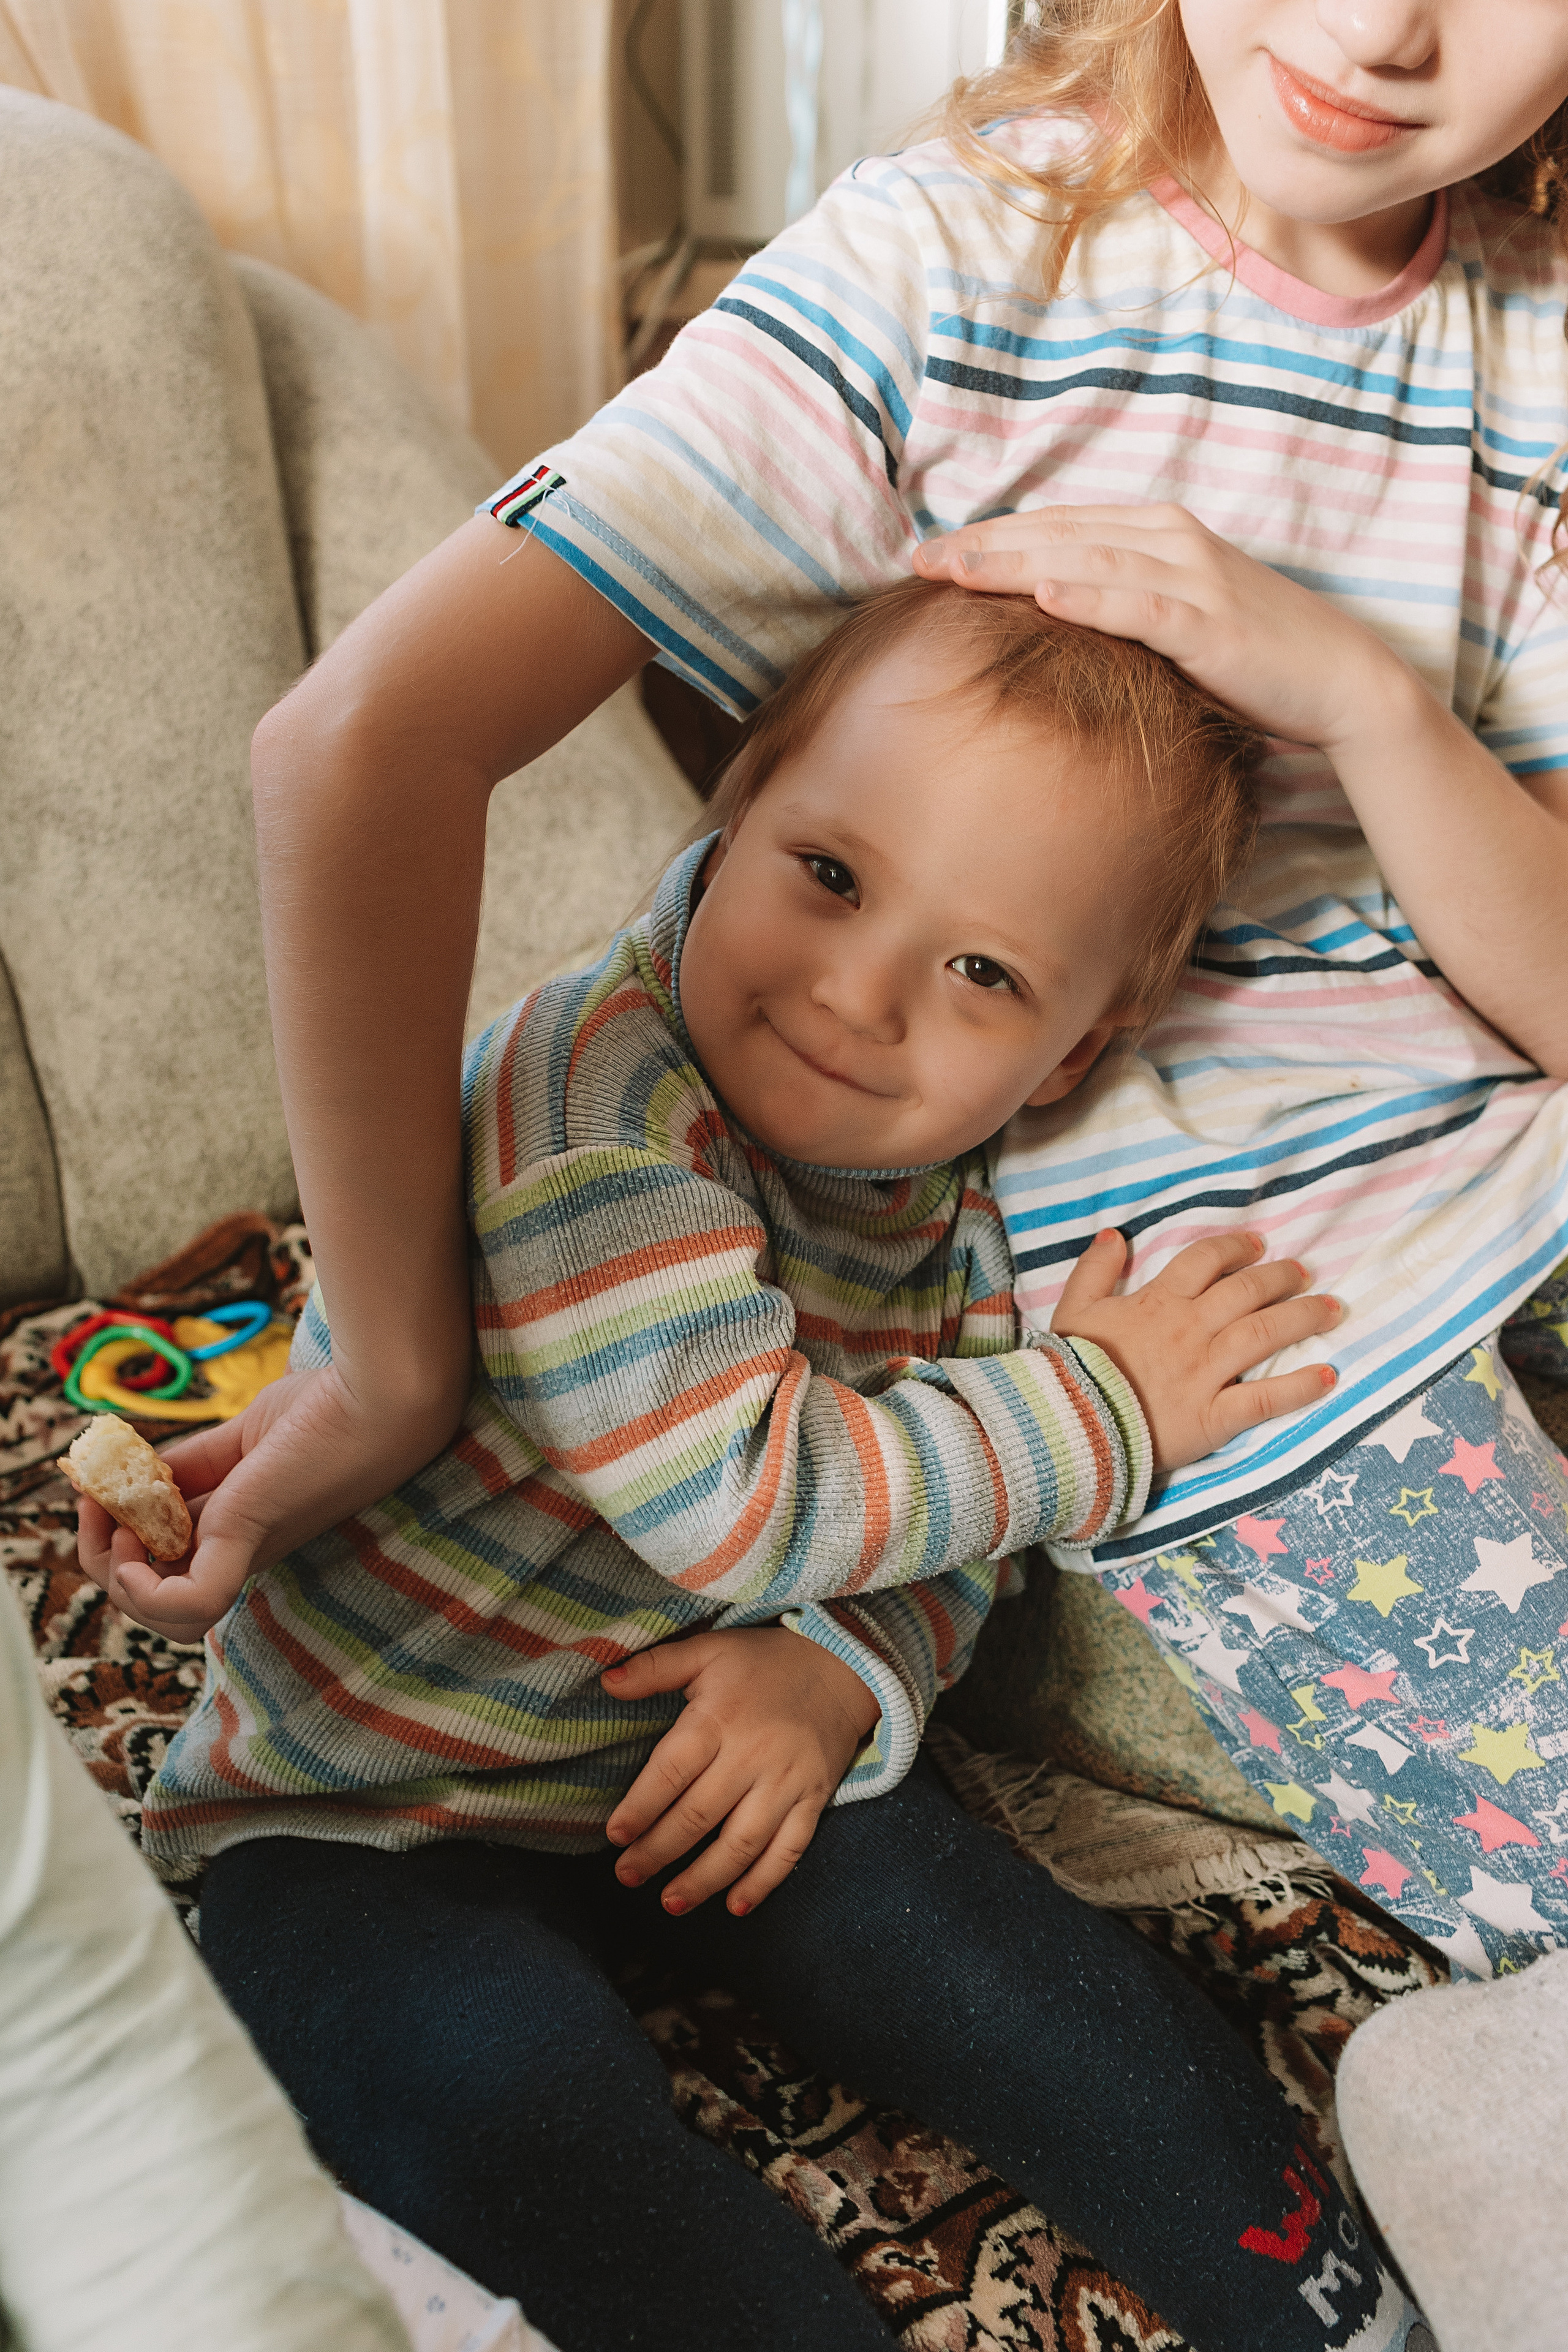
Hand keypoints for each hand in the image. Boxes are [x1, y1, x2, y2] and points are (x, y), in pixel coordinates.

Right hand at [74, 1359, 466, 1640]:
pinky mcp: (248, 1542)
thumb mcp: (243, 1434)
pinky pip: (190, 1607)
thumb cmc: (332, 1404)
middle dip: (101, 1556)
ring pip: (165, 1615)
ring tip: (109, 1523)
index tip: (97, 1485)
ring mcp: (247, 1552)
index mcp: (242, 1531)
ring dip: (116, 1575)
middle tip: (92, 1503)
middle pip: (156, 1594)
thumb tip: (138, 1470)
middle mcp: (244, 1553)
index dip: (117, 1531)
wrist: (382, 1390)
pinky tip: (129, 1547)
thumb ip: (193, 1461)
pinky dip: (145, 1593)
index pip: (167, 1558)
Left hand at [600, 1626, 880, 1916]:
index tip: (615, 1836)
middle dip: (658, 1851)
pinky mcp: (814, 1799)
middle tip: (628, 1875)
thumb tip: (606, 1682)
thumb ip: (656, 1667)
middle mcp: (752, 1755)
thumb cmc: (764, 1662)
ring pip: (741, 1843)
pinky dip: (763, 1882)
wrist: (841, 1665)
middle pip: (698, 1816)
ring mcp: (787, 1782)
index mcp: (719, 1719)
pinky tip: (736, 1905)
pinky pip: (789, 1849)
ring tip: (670, 1901)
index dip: (640, 1808)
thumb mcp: (709, 1650)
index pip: (671, 1772)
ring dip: (703, 1879)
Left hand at [912, 503, 1405, 757]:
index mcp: (1158, 532)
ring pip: (1087, 560)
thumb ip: (1120, 604)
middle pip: (1059, 534)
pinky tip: (1044, 595)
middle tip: (919, 560)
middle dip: (985, 546)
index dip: (991, 536)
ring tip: (957, 571)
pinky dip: (1091, 597)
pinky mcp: (1209, 623)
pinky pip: (1139, 606)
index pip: (1058, 526)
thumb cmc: (1251, 656)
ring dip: (1016, 563)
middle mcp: (1171, 539)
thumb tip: (1052, 613)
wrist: (1338, 679)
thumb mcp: (1175, 618)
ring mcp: (1192, 577)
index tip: (931, 553)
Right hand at [1052, 1228, 1338, 1471]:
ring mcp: (1205, 1372)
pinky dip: (1300, 1387)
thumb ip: (1094, 1270)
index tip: (1258, 1245)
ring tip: (1333, 1310)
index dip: (1235, 1249)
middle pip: (1246, 1291)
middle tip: (1304, 1273)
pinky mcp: (1214, 1415)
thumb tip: (1115, 1235)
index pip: (1205, 1261)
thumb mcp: (1072, 1310)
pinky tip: (1329, 1376)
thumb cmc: (1069, 1370)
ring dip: (1303, 1317)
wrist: (1069, 1424)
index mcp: (1158, 1303)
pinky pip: (1265, 1398)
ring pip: (1264, 1333)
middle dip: (1281, 1277)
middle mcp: (1190, 1330)